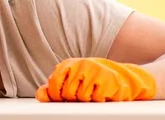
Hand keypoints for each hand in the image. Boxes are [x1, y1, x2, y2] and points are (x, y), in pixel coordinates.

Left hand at [35, 58, 156, 101]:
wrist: (123, 78)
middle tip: (84, 94)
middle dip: (74, 99)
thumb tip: (41, 94)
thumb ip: (54, 89)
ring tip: (94, 92)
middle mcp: (80, 64)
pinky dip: (99, 100)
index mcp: (68, 65)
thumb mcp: (72, 83)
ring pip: (81, 97)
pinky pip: (95, 99)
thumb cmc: (93, 82)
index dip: (58, 97)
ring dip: (88, 100)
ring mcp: (94, 70)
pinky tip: (103, 93)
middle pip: (67, 93)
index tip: (65, 98)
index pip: (53, 85)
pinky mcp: (106, 79)